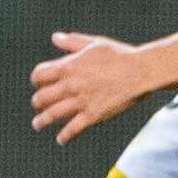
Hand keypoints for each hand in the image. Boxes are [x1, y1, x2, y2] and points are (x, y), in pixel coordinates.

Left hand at [28, 31, 162, 141]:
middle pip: (41, 97)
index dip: (36, 80)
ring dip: (42, 121)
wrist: (141, 71)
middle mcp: (70, 84)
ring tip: (38, 124)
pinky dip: (64, 136)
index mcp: (68, 66)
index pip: (39, 75)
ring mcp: (81, 101)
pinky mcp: (93, 115)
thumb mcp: (94, 43)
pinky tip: (61, 140)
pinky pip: (72, 129)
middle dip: (37, 103)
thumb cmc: (119, 55)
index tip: (38, 84)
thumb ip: (72, 42)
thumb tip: (55, 37)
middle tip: (38, 107)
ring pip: (52, 115)